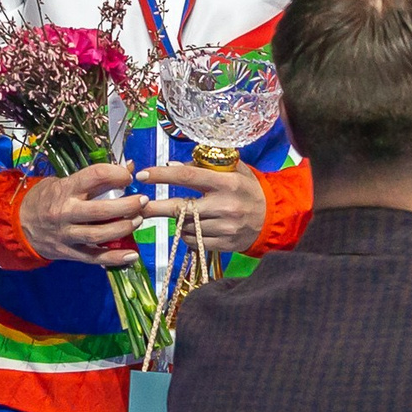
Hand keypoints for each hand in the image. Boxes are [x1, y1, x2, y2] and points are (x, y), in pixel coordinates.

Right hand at [18, 161, 145, 266]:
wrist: (18, 224)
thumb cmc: (45, 198)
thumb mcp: (63, 182)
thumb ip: (94, 178)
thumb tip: (129, 168)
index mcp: (64, 189)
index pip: (94, 176)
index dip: (116, 174)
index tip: (128, 176)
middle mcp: (65, 212)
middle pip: (101, 210)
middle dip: (127, 205)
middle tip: (143, 200)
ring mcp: (66, 234)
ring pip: (99, 235)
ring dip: (123, 228)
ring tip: (138, 220)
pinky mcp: (69, 252)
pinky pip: (94, 257)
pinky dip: (114, 258)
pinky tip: (132, 255)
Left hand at [137, 161, 265, 254]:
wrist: (274, 218)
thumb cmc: (248, 189)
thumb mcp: (233, 169)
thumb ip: (204, 165)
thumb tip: (171, 165)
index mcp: (226, 182)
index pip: (187, 176)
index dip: (161, 175)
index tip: (142, 174)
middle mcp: (225, 205)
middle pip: (180, 207)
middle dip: (154, 207)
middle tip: (138, 205)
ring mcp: (225, 228)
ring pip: (184, 226)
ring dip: (178, 219)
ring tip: (188, 213)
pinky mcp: (224, 245)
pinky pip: (192, 241)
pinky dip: (187, 234)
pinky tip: (194, 227)